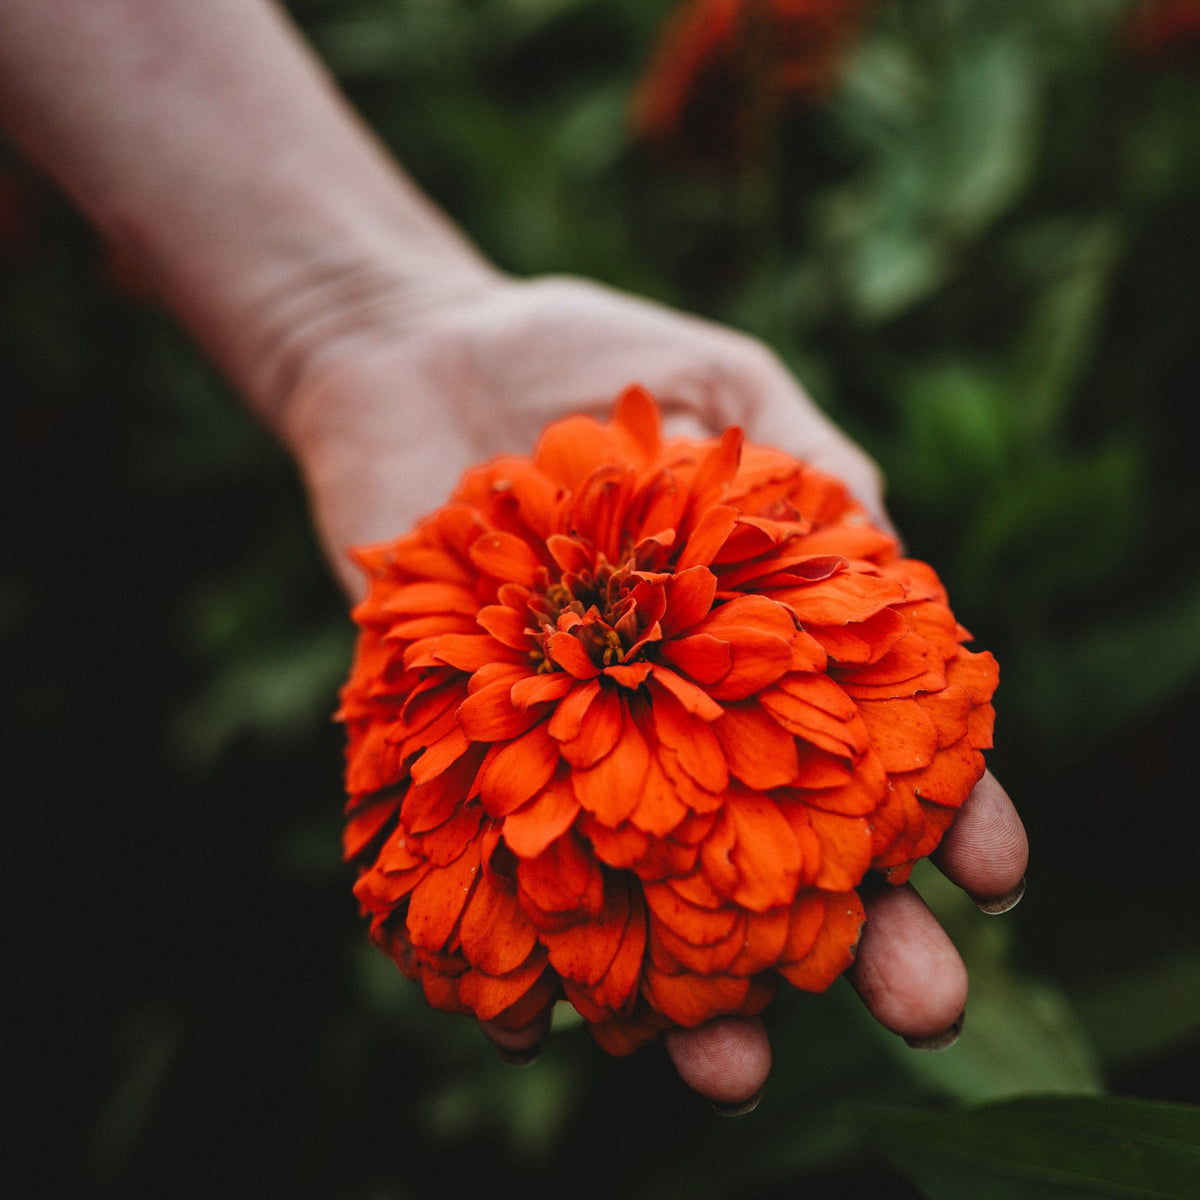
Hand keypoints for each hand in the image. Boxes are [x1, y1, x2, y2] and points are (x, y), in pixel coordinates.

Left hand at [277, 271, 1028, 1107]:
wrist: (409, 357)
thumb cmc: (584, 363)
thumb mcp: (721, 388)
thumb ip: (808, 472)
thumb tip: (893, 566)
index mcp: (757, 636)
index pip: (870, 739)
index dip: (944, 807)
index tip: (994, 875)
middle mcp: (672, 712)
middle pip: (774, 847)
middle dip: (850, 935)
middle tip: (921, 1011)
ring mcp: (567, 742)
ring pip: (642, 891)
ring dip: (691, 990)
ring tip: (732, 1071)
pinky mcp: (457, 746)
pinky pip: (488, 866)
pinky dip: (513, 947)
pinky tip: (540, 1023)